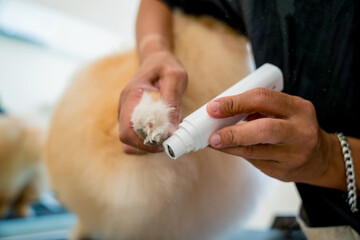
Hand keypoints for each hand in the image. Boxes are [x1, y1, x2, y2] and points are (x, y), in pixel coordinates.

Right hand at [118, 50, 187, 152]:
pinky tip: (161, 135)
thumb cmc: (166, 65)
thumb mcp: (175, 77)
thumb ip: (173, 102)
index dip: (145, 141)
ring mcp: (126, 112)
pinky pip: (134, 136)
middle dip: (147, 146)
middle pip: (126, 138)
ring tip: (166, 139)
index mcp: (131, 95)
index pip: (128, 129)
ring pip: (128, 140)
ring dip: (146, 145)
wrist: (156, 58)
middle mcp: (124, 105)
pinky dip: (146, 141)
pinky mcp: (131, 116)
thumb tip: (172, 130)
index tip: (165, 140)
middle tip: (168, 143)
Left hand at [206, 88, 344, 188]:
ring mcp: (294, 155)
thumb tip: (221, 110)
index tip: (214, 107)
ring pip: (254, 151)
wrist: (319, 158)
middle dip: (233, 133)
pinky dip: (237, 153)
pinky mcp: (283, 172)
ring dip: (229, 146)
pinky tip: (227, 148)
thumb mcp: (285, 110)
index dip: (235, 102)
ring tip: (213, 141)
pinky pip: (253, 162)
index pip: (263, 99)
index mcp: (299, 108)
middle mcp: (300, 132)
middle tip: (213, 135)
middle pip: (263, 130)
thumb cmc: (294, 127)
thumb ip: (258, 108)